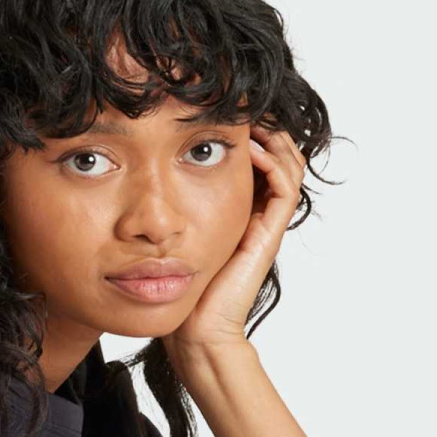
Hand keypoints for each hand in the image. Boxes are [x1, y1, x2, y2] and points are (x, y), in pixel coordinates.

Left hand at [171, 121, 307, 359]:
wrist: (195, 330)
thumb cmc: (178, 289)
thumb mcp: (170, 235)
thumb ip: (169, 208)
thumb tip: (147, 176)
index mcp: (238, 210)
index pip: (257, 158)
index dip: (249, 131)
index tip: (227, 110)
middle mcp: (256, 214)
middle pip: (279, 155)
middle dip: (265, 126)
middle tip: (244, 106)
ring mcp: (266, 224)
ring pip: (289, 165)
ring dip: (273, 137)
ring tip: (251, 119)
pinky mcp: (268, 235)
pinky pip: (284, 187)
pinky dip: (272, 163)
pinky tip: (249, 149)